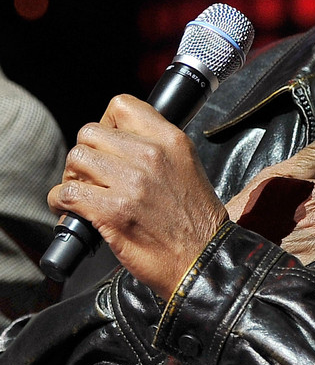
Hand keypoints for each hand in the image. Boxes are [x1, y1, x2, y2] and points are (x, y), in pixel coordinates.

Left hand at [48, 94, 228, 300]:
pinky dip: (60, 203)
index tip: (109, 146)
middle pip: (90, 132)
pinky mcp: (112, 212)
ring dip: (72, 178)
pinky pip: (66, 194)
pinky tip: (72, 212)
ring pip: (75, 159)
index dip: (106, 124)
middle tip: (93, 176)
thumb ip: (156, 149)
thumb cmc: (195, 220)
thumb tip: (118, 142)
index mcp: (170, 140)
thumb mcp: (187, 167)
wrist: (203, 259)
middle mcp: (150, 155)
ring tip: (84, 194)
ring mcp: (130, 183)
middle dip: (86, 154)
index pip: (121, 105)